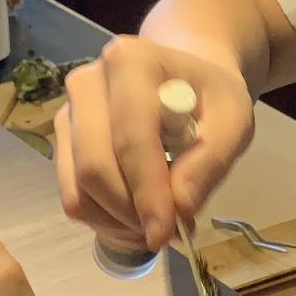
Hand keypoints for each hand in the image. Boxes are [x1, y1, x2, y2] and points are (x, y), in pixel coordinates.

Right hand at [54, 35, 254, 251]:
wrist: (181, 81)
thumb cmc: (209, 98)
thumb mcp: (233, 122)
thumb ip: (211, 161)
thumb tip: (179, 206)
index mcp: (130, 62)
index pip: (131, 139)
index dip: (147, 192)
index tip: (165, 233)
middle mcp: (87, 83)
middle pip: (94, 168)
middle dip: (131, 212)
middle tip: (168, 231)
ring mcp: (68, 113)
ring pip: (78, 189)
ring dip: (117, 221)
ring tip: (155, 222)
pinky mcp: (61, 143)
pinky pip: (73, 197)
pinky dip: (103, 219)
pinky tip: (135, 214)